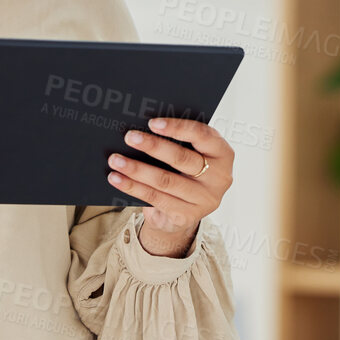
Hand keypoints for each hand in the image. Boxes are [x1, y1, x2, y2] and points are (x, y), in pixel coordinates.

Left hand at [107, 117, 233, 256]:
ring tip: (116, 160)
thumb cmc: (186, 172)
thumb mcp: (192, 155)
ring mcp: (204, 200)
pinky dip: (133, 187)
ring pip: (165, 181)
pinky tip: (117, 179)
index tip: (152, 123)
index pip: (202, 135)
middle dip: (153, 146)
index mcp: (223, 154)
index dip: (177, 127)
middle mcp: (219, 178)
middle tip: (129, 137)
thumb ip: (180, 142)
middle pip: (182, 159)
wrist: (185, 211)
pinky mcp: (186, 216)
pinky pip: (155, 198)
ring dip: (137, 169)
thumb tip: (144, 128)